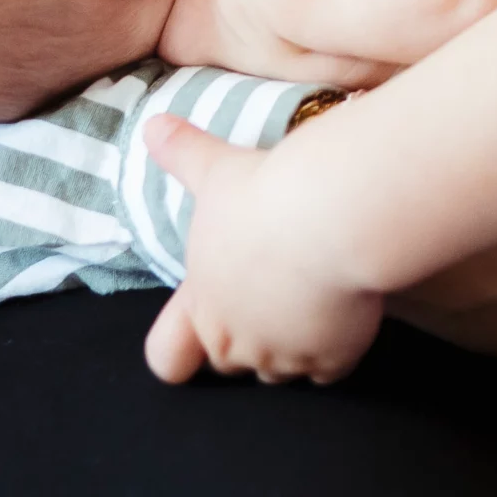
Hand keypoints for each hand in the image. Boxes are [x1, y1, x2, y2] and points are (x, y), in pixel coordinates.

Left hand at [142, 116, 382, 387]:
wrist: (330, 214)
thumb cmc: (263, 194)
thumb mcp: (215, 170)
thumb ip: (182, 153)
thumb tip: (151, 125)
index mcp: (201, 305)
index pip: (167, 357)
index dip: (181, 345)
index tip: (201, 322)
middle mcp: (236, 342)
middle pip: (231, 363)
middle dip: (248, 337)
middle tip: (273, 291)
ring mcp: (285, 357)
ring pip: (282, 371)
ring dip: (293, 343)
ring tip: (312, 294)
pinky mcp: (331, 359)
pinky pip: (330, 369)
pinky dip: (338, 346)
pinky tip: (346, 308)